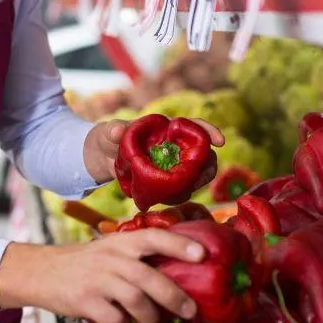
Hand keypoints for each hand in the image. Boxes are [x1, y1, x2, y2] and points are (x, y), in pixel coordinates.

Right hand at [0, 229, 204, 322]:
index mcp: (121, 243)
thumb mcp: (109, 249)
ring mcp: (98, 280)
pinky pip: (116, 320)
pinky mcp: (86, 301)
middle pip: (151, 278)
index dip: (179, 244)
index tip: (202, 253)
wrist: (40, 271)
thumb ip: (137, 257)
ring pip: (137, 302)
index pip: (154, 237)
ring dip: (151, 319)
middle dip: (176, 297)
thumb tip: (179, 275)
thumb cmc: (84, 264)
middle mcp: (111, 258)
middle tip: (191, 311)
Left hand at [83, 117, 225, 183]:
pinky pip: (182, 187)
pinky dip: (183, 192)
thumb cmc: (109, 138)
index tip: (220, 141)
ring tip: (189, 189)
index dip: (209, 131)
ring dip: (198, 180)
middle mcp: (174, 145)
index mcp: (166, 129)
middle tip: (201, 176)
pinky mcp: (167, 179)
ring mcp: (173, 163)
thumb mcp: (108, 132)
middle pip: (202, 152)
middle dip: (207, 164)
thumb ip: (112, 130)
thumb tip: (117, 131)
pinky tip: (175, 196)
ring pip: (196, 171)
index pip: (193, 126)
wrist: (102, 158)